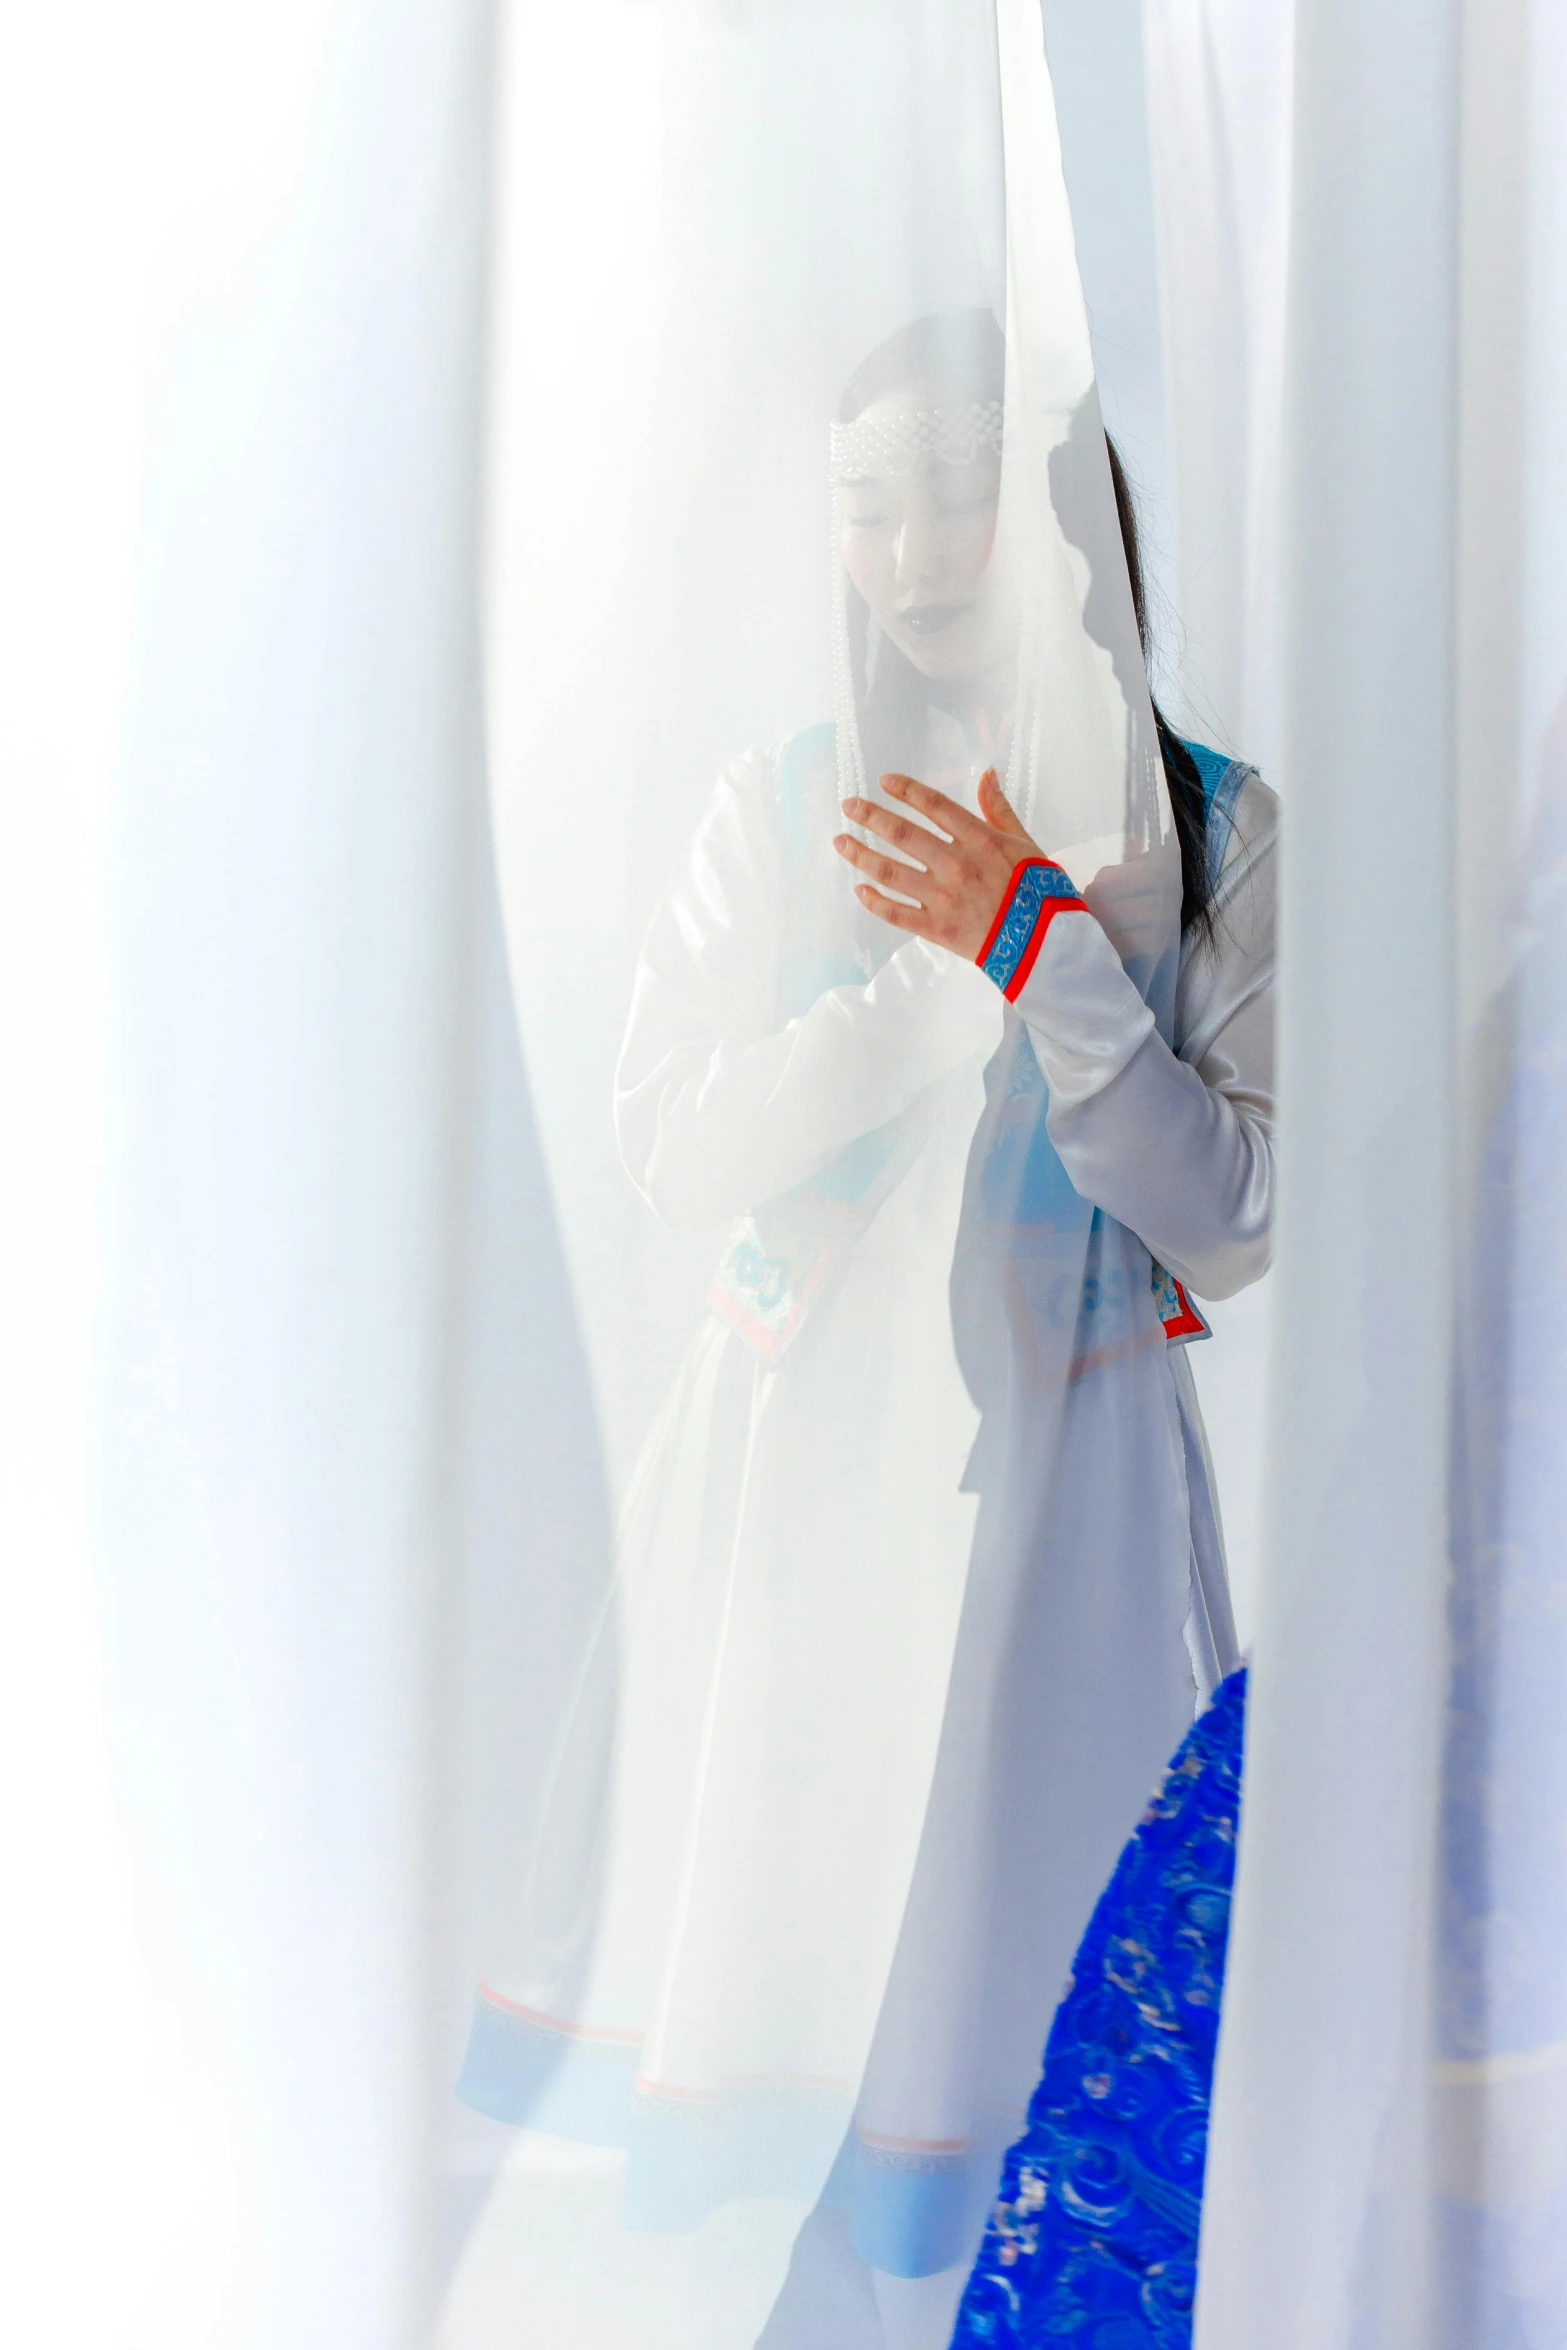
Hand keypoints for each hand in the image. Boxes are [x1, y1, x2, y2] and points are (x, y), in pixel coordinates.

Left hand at [833, 768, 1044, 961]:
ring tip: (841, 841)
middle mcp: (956, 865)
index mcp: (980, 840)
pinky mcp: (937, 929)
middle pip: (903, 835)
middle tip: (849, 805)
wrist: (1045, 944)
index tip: (883, 781)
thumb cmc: (1040, 892)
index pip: (934, 806)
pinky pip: (896, 913)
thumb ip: (1000, 809)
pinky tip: (859, 889)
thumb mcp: (1026, 843)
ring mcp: (943, 898)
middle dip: (871, 817)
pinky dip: (874, 901)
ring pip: (891, 872)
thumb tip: (986, 774)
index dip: (906, 790)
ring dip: (861, 854)